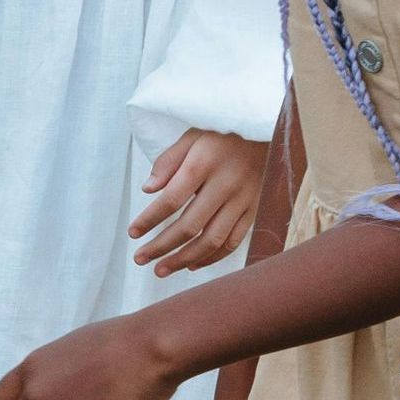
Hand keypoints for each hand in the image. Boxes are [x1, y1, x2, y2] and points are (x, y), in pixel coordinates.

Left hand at [132, 130, 268, 276]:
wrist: (265, 130)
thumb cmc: (221, 134)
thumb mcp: (191, 136)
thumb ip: (168, 161)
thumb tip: (148, 189)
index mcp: (204, 163)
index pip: (171, 199)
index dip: (149, 219)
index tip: (133, 232)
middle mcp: (225, 184)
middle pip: (190, 226)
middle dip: (161, 246)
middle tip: (140, 258)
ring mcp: (242, 200)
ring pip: (212, 240)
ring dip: (184, 259)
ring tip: (161, 269)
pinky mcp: (253, 210)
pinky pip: (233, 241)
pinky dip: (212, 258)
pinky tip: (192, 264)